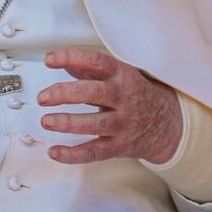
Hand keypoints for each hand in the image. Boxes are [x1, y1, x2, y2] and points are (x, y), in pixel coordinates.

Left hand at [37, 47, 181, 164]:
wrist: (168, 124)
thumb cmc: (136, 94)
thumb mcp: (119, 75)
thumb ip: (90, 69)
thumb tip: (64, 63)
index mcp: (122, 75)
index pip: (96, 61)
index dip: (71, 58)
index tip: (49, 59)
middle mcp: (123, 97)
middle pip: (92, 93)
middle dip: (64, 93)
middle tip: (43, 97)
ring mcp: (123, 123)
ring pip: (93, 124)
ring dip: (67, 122)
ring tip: (46, 121)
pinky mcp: (119, 145)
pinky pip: (94, 152)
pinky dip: (73, 154)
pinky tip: (54, 152)